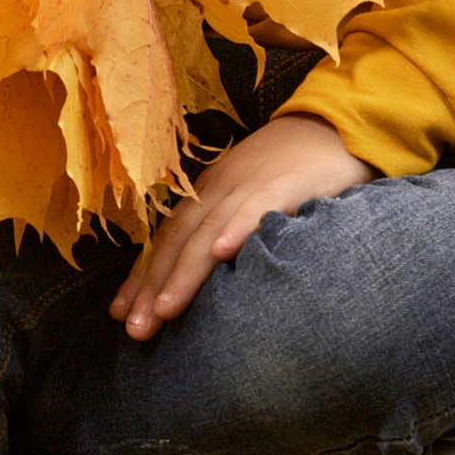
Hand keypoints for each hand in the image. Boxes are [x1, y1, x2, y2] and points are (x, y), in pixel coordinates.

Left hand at [111, 114, 367, 338]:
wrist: (335, 124)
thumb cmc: (291, 171)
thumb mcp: (249, 198)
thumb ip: (226, 228)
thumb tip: (202, 276)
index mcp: (208, 194)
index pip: (167, 239)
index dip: (142, 276)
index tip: (119, 315)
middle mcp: (220, 189)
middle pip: (179, 241)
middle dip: (152, 287)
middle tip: (135, 330)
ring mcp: (250, 184)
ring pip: (209, 231)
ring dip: (185, 272)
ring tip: (164, 310)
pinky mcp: (286, 183)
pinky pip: (258, 208)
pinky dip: (237, 229)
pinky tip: (222, 254)